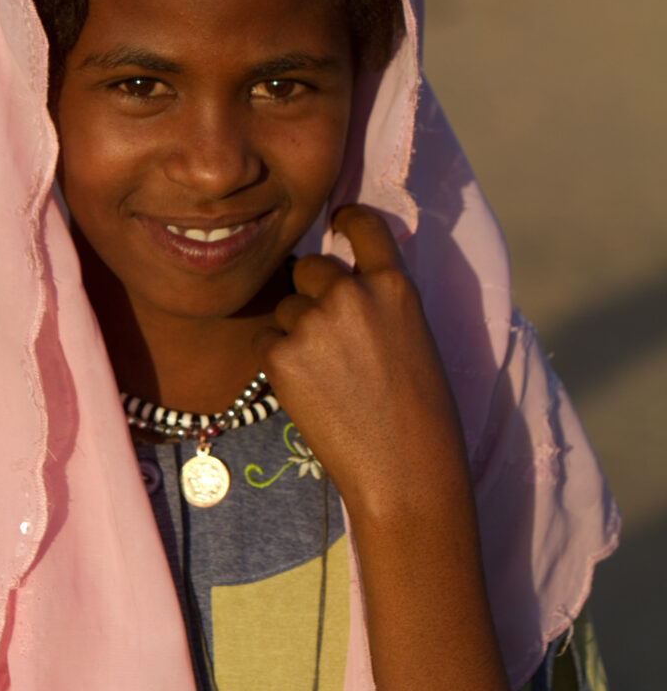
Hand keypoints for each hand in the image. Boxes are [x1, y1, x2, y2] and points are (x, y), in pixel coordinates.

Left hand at [254, 204, 470, 522]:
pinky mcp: (282, 356)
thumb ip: (380, 301)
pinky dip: (279, 361)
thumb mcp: (414, 337)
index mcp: (394, 285)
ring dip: (296, 331)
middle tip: (329, 335)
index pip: (363, 224)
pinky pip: (268, 341)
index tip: (336, 222)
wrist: (405, 470)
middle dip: (312, 291)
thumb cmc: (422, 412)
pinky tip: (310, 393)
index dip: (346, 220)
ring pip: (286, 306)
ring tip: (329, 377)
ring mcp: (314, 323)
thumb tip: (343, 281)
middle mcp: (352, 293)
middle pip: (310, 266)